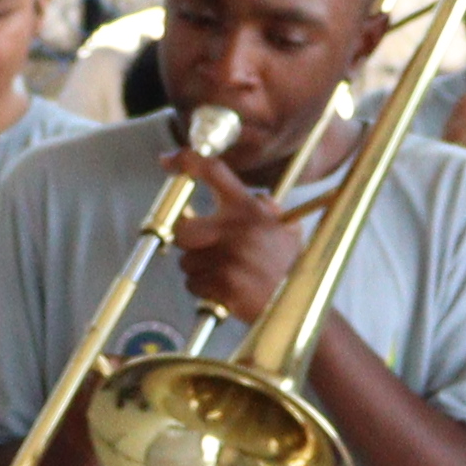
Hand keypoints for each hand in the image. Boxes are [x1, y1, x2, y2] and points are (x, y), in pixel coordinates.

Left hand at [159, 144, 317, 330]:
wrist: (297, 304)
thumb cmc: (287, 266)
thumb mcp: (286, 228)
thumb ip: (268, 209)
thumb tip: (256, 197)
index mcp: (249, 209)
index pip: (213, 171)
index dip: (186, 161)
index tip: (167, 160)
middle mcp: (237, 229)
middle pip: (182, 228)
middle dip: (187, 240)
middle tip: (200, 246)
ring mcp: (229, 258)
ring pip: (186, 262)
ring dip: (199, 270)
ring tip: (226, 274)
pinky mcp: (223, 285)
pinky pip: (193, 285)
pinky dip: (204, 290)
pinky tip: (225, 290)